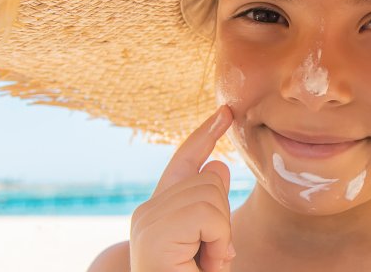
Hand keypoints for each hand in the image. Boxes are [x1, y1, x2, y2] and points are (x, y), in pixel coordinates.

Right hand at [129, 106, 235, 271]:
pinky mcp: (153, 234)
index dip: (204, 137)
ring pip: (210, 195)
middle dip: (222, 221)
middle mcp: (145, 214)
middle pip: (208, 180)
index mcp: (158, 214)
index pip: (183, 164)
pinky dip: (218, 243)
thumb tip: (217, 166)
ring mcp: (146, 222)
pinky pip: (208, 215)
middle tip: (209, 259)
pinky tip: (202, 265)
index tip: (225, 113)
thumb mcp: (212, 244)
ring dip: (221, 235)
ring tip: (203, 265)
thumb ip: (210, 208)